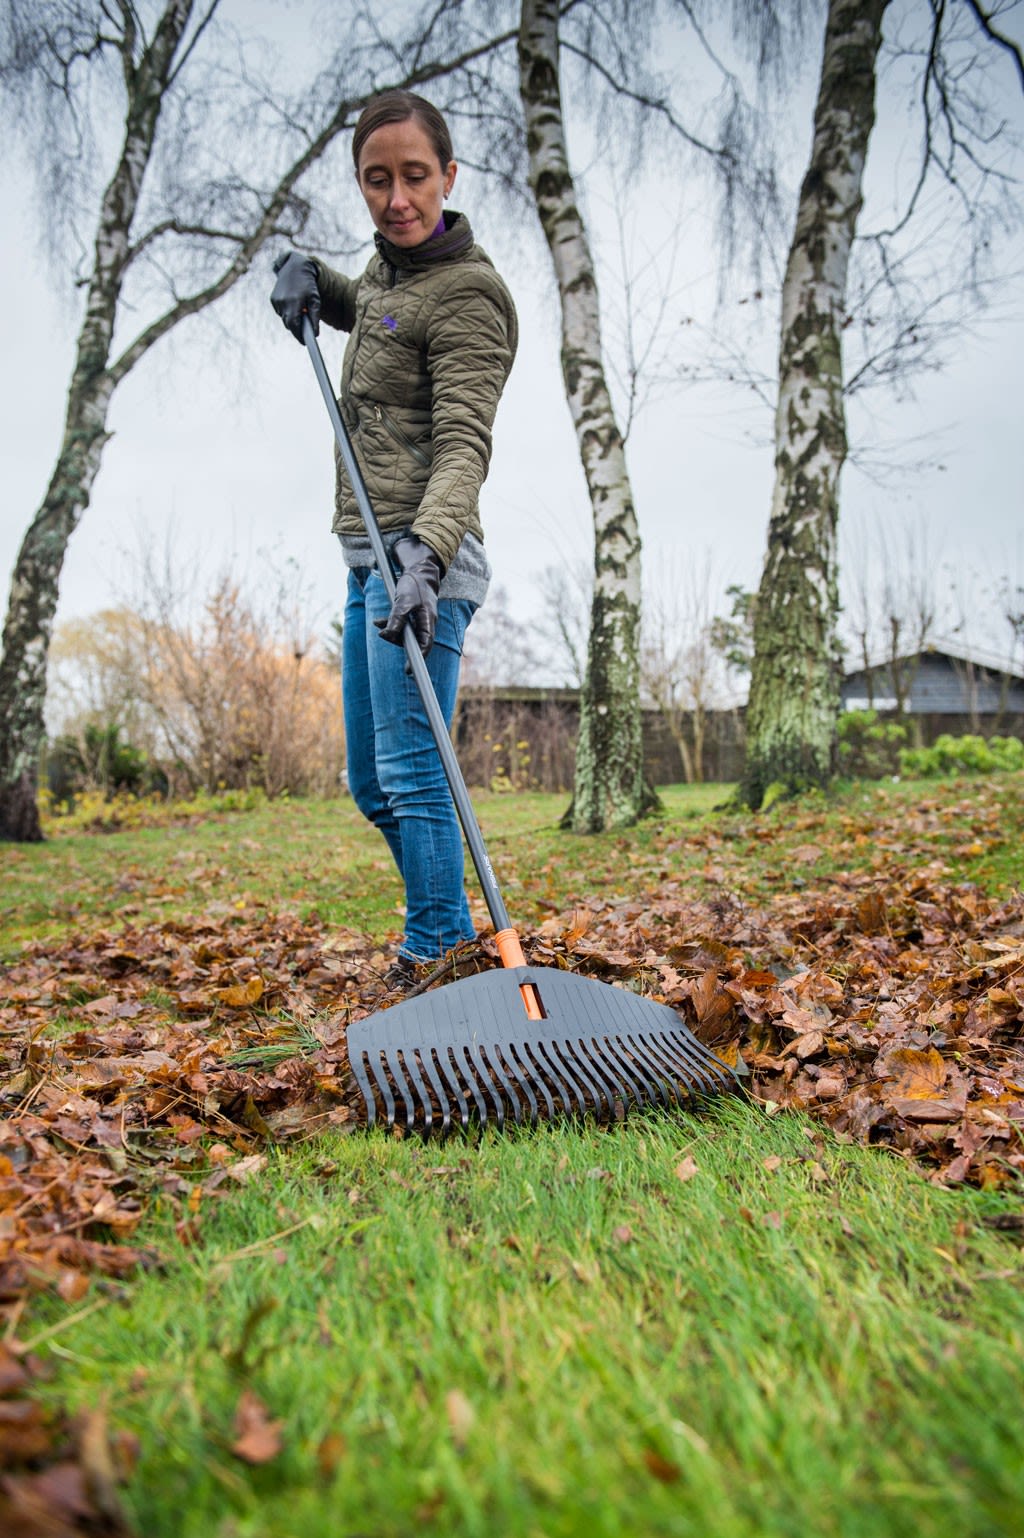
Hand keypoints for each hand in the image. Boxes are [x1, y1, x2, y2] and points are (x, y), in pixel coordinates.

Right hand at [270, 252, 320, 341]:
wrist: (295, 267)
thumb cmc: (308, 284)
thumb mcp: (315, 299)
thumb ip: (315, 317)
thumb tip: (315, 334)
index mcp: (294, 302)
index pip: (294, 325)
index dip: (299, 335)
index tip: (305, 343)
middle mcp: (282, 302)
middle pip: (289, 324)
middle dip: (297, 329)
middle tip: (305, 332)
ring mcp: (276, 301)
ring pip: (284, 318)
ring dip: (292, 319)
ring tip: (300, 312)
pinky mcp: (273, 299)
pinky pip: (281, 312)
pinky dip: (287, 312)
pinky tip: (293, 304)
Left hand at [374, 536, 443, 654]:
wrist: (418, 569)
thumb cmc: (413, 585)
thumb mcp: (402, 602)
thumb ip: (395, 620)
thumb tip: (386, 636)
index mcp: (428, 621)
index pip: (425, 645)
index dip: (417, 659)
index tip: (408, 671)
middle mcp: (426, 622)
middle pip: (413, 641)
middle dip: (397, 640)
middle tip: (383, 634)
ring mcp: (420, 619)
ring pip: (406, 633)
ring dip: (391, 631)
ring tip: (378, 623)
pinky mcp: (414, 614)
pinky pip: (402, 625)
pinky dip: (391, 624)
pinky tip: (378, 621)